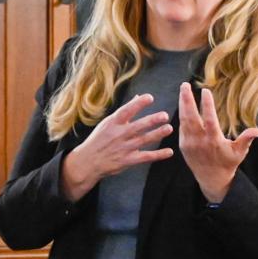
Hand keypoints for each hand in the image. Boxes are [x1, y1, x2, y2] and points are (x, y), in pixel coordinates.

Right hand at [60, 94, 174, 202]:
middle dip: (151, 121)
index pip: (126, 111)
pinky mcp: (128, 160)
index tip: (150, 98)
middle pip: (137, 126)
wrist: (88, 161)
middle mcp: (119, 135)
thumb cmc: (99, 139)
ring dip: (157, 134)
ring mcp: (124, 148)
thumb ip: (125, 112)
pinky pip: (145, 157)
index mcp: (113, 123)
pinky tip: (169, 152)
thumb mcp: (108, 123)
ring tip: (169, 128)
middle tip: (164, 115)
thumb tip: (138, 97)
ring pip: (143, 140)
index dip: (138, 104)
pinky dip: (158, 155)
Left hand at [176, 83, 257, 204]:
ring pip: (184, 120)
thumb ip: (246, 140)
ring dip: (182, 104)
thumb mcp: (240, 152)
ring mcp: (189, 143)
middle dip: (187, 100)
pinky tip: (183, 104)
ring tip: (183, 89)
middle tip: (185, 85)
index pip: (209, 119)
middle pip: (191, 117)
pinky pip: (182, 127)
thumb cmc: (228, 163)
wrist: (212, 179)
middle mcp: (200, 141)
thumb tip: (257, 131)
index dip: (207, 105)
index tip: (205, 91)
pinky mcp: (183, 145)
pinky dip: (182, 115)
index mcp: (214, 141)